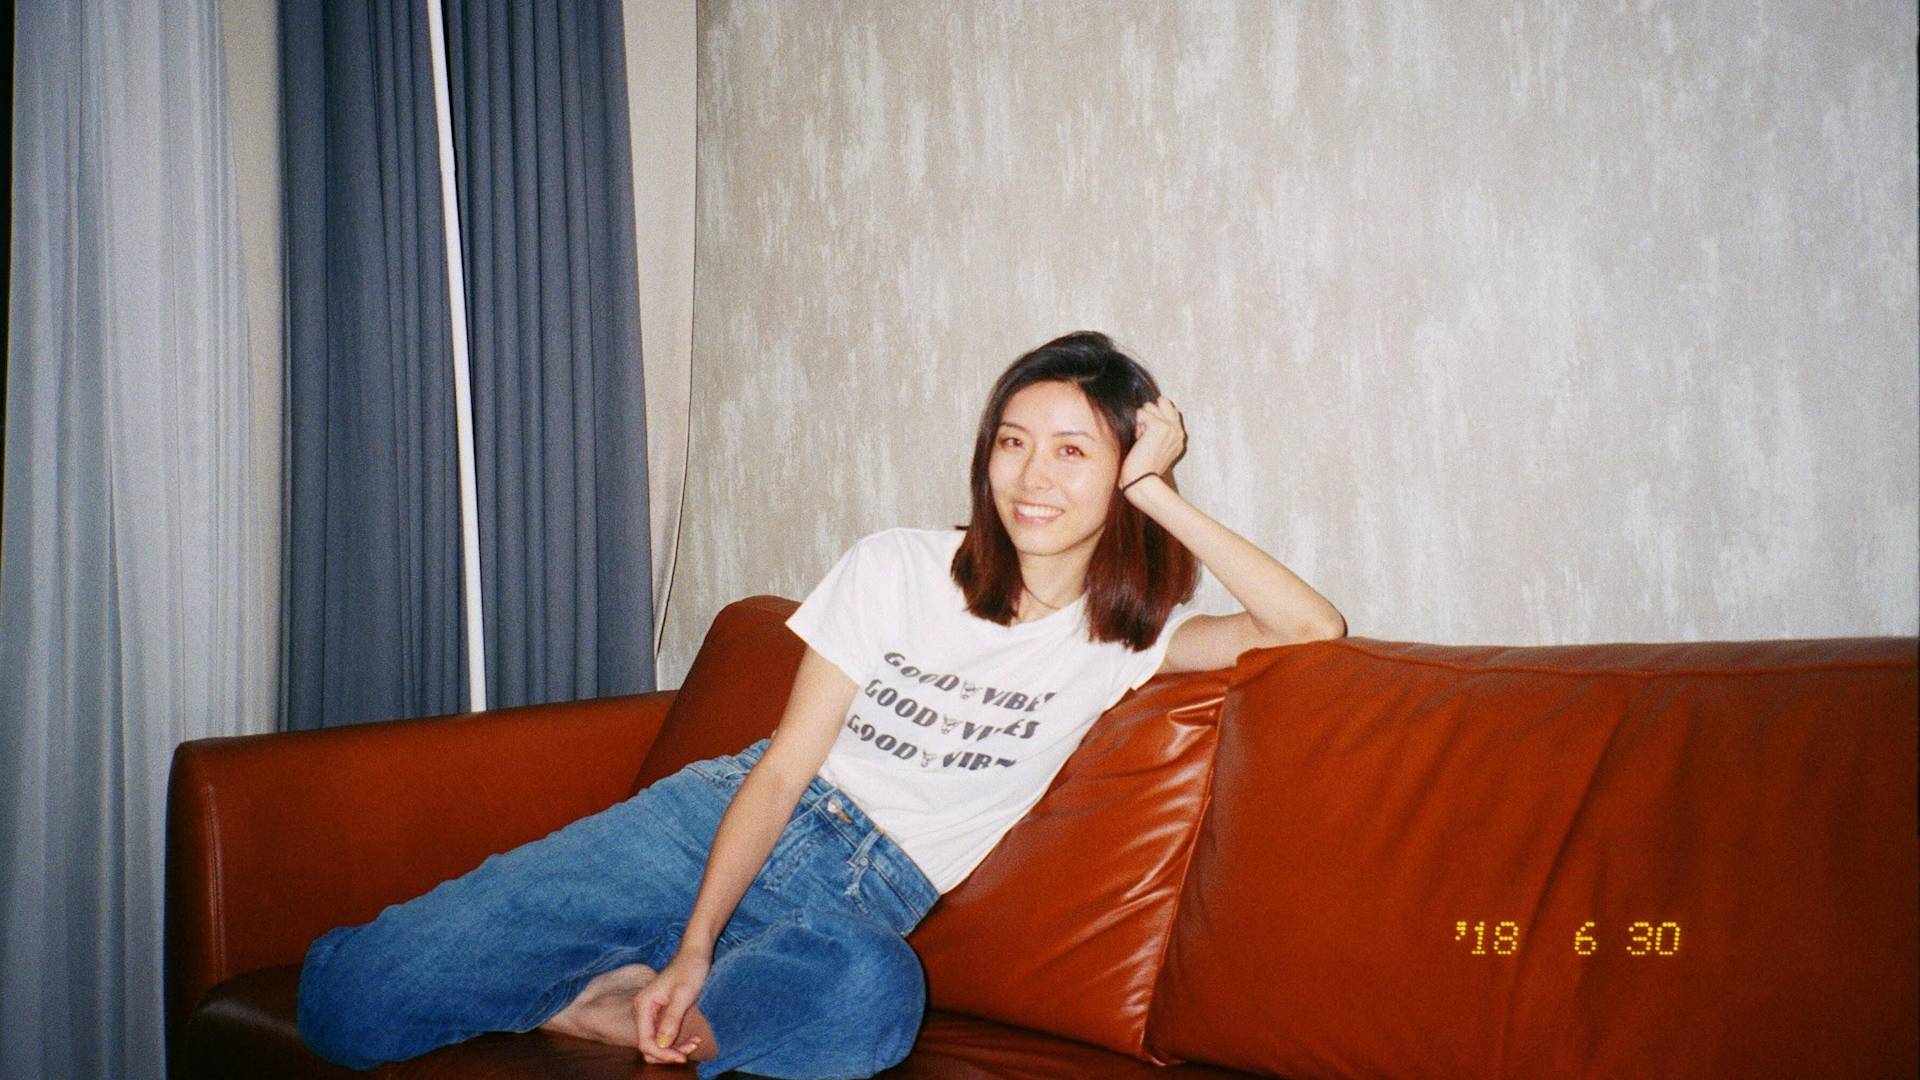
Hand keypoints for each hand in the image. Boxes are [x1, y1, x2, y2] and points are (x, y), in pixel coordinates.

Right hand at [633, 950, 709, 1064]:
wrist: (695, 953)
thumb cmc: (690, 968)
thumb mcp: (683, 994)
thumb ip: (671, 1019)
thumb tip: (662, 1044)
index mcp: (643, 1005)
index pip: (645, 1042)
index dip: (662, 1054)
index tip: (683, 1056)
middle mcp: (643, 1011)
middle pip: (650, 1047)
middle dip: (669, 1053)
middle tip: (692, 1046)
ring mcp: (651, 1014)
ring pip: (657, 1044)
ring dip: (675, 1049)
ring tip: (695, 1042)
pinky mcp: (660, 1015)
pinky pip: (664, 1036)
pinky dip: (677, 1042)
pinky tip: (693, 1038)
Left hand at [1119, 395, 1185, 489]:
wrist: (1141, 480)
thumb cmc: (1142, 467)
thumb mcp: (1154, 447)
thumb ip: (1157, 431)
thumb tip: (1144, 413)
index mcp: (1179, 437)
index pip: (1169, 409)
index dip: (1154, 415)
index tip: (1146, 433)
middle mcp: (1178, 431)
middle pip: (1162, 402)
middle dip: (1149, 412)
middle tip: (1143, 433)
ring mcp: (1171, 427)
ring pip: (1149, 406)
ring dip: (1140, 419)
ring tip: (1140, 438)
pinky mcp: (1160, 426)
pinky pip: (1141, 412)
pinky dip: (1136, 424)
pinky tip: (1137, 439)